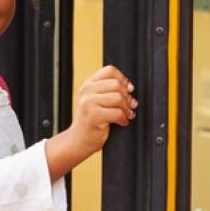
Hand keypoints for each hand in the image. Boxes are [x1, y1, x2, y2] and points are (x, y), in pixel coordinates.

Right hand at [45, 65, 136, 179]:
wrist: (79, 139)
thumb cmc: (92, 120)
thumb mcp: (96, 100)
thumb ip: (109, 90)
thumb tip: (130, 87)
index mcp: (88, 84)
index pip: (110, 71)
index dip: (123, 79)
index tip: (127, 90)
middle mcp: (86, 90)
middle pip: (117, 84)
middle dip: (127, 96)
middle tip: (128, 106)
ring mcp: (88, 103)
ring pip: (118, 97)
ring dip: (126, 108)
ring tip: (125, 115)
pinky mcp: (93, 116)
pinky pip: (117, 113)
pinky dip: (123, 119)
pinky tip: (121, 122)